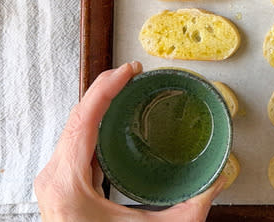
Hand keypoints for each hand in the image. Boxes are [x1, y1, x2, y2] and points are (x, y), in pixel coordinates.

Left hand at [35, 62, 228, 221]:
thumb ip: (196, 203)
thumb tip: (219, 178)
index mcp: (68, 184)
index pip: (83, 120)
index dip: (106, 88)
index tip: (129, 70)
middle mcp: (54, 178)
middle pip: (75, 118)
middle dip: (104, 90)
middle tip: (131, 73)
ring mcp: (54, 183)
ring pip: (73, 130)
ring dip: (98, 105)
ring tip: (123, 88)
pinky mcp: (60, 188)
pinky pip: (74, 145)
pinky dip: (94, 125)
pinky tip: (113, 119)